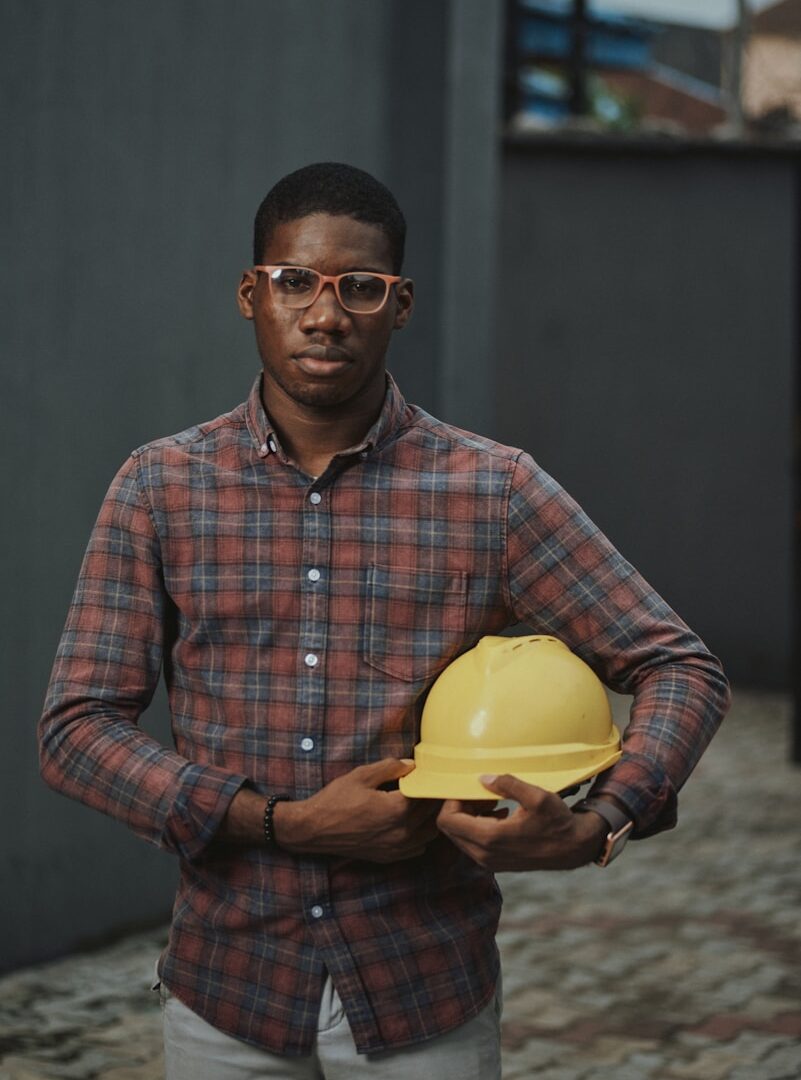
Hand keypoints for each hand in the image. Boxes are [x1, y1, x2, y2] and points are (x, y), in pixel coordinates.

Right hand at [274, 759, 440, 862]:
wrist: (313, 829)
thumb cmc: (335, 801)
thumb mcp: (361, 775)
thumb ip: (390, 767)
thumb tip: (411, 765)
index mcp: (397, 809)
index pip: (427, 793)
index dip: (428, 781)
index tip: (428, 773)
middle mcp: (401, 832)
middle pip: (431, 812)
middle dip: (430, 797)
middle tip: (425, 784)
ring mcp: (396, 847)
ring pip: (429, 832)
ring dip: (428, 817)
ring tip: (418, 803)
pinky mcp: (389, 857)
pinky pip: (418, 847)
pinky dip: (420, 834)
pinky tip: (409, 822)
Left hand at [436, 774, 606, 871]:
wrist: (573, 848)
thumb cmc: (557, 822)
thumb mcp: (537, 797)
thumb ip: (508, 785)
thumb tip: (484, 778)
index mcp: (490, 838)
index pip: (447, 820)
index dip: (452, 801)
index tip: (468, 788)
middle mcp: (484, 854)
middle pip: (450, 828)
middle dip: (460, 807)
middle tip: (481, 792)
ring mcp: (489, 861)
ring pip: (460, 835)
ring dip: (470, 816)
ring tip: (491, 800)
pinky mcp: (495, 863)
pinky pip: (472, 842)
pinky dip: (478, 825)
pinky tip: (499, 813)